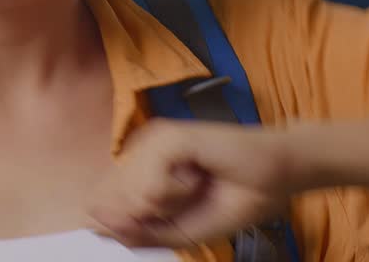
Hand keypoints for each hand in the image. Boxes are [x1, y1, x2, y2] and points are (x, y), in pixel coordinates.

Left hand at [85, 118, 297, 249]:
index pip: (105, 206)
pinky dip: (178, 193)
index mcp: (138, 170)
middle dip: (154, 216)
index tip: (167, 215)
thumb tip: (95, 221)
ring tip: (195, 185)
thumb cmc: (230, 200)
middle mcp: (138, 152)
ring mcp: (151, 141)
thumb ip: (137, 231)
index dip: (128, 225)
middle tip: (188, 199)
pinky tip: (197, 175)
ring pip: (133, 197)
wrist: (273, 182)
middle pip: (117, 206)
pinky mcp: (166, 137)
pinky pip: (151, 187)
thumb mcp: (178, 231)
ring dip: (170, 205)